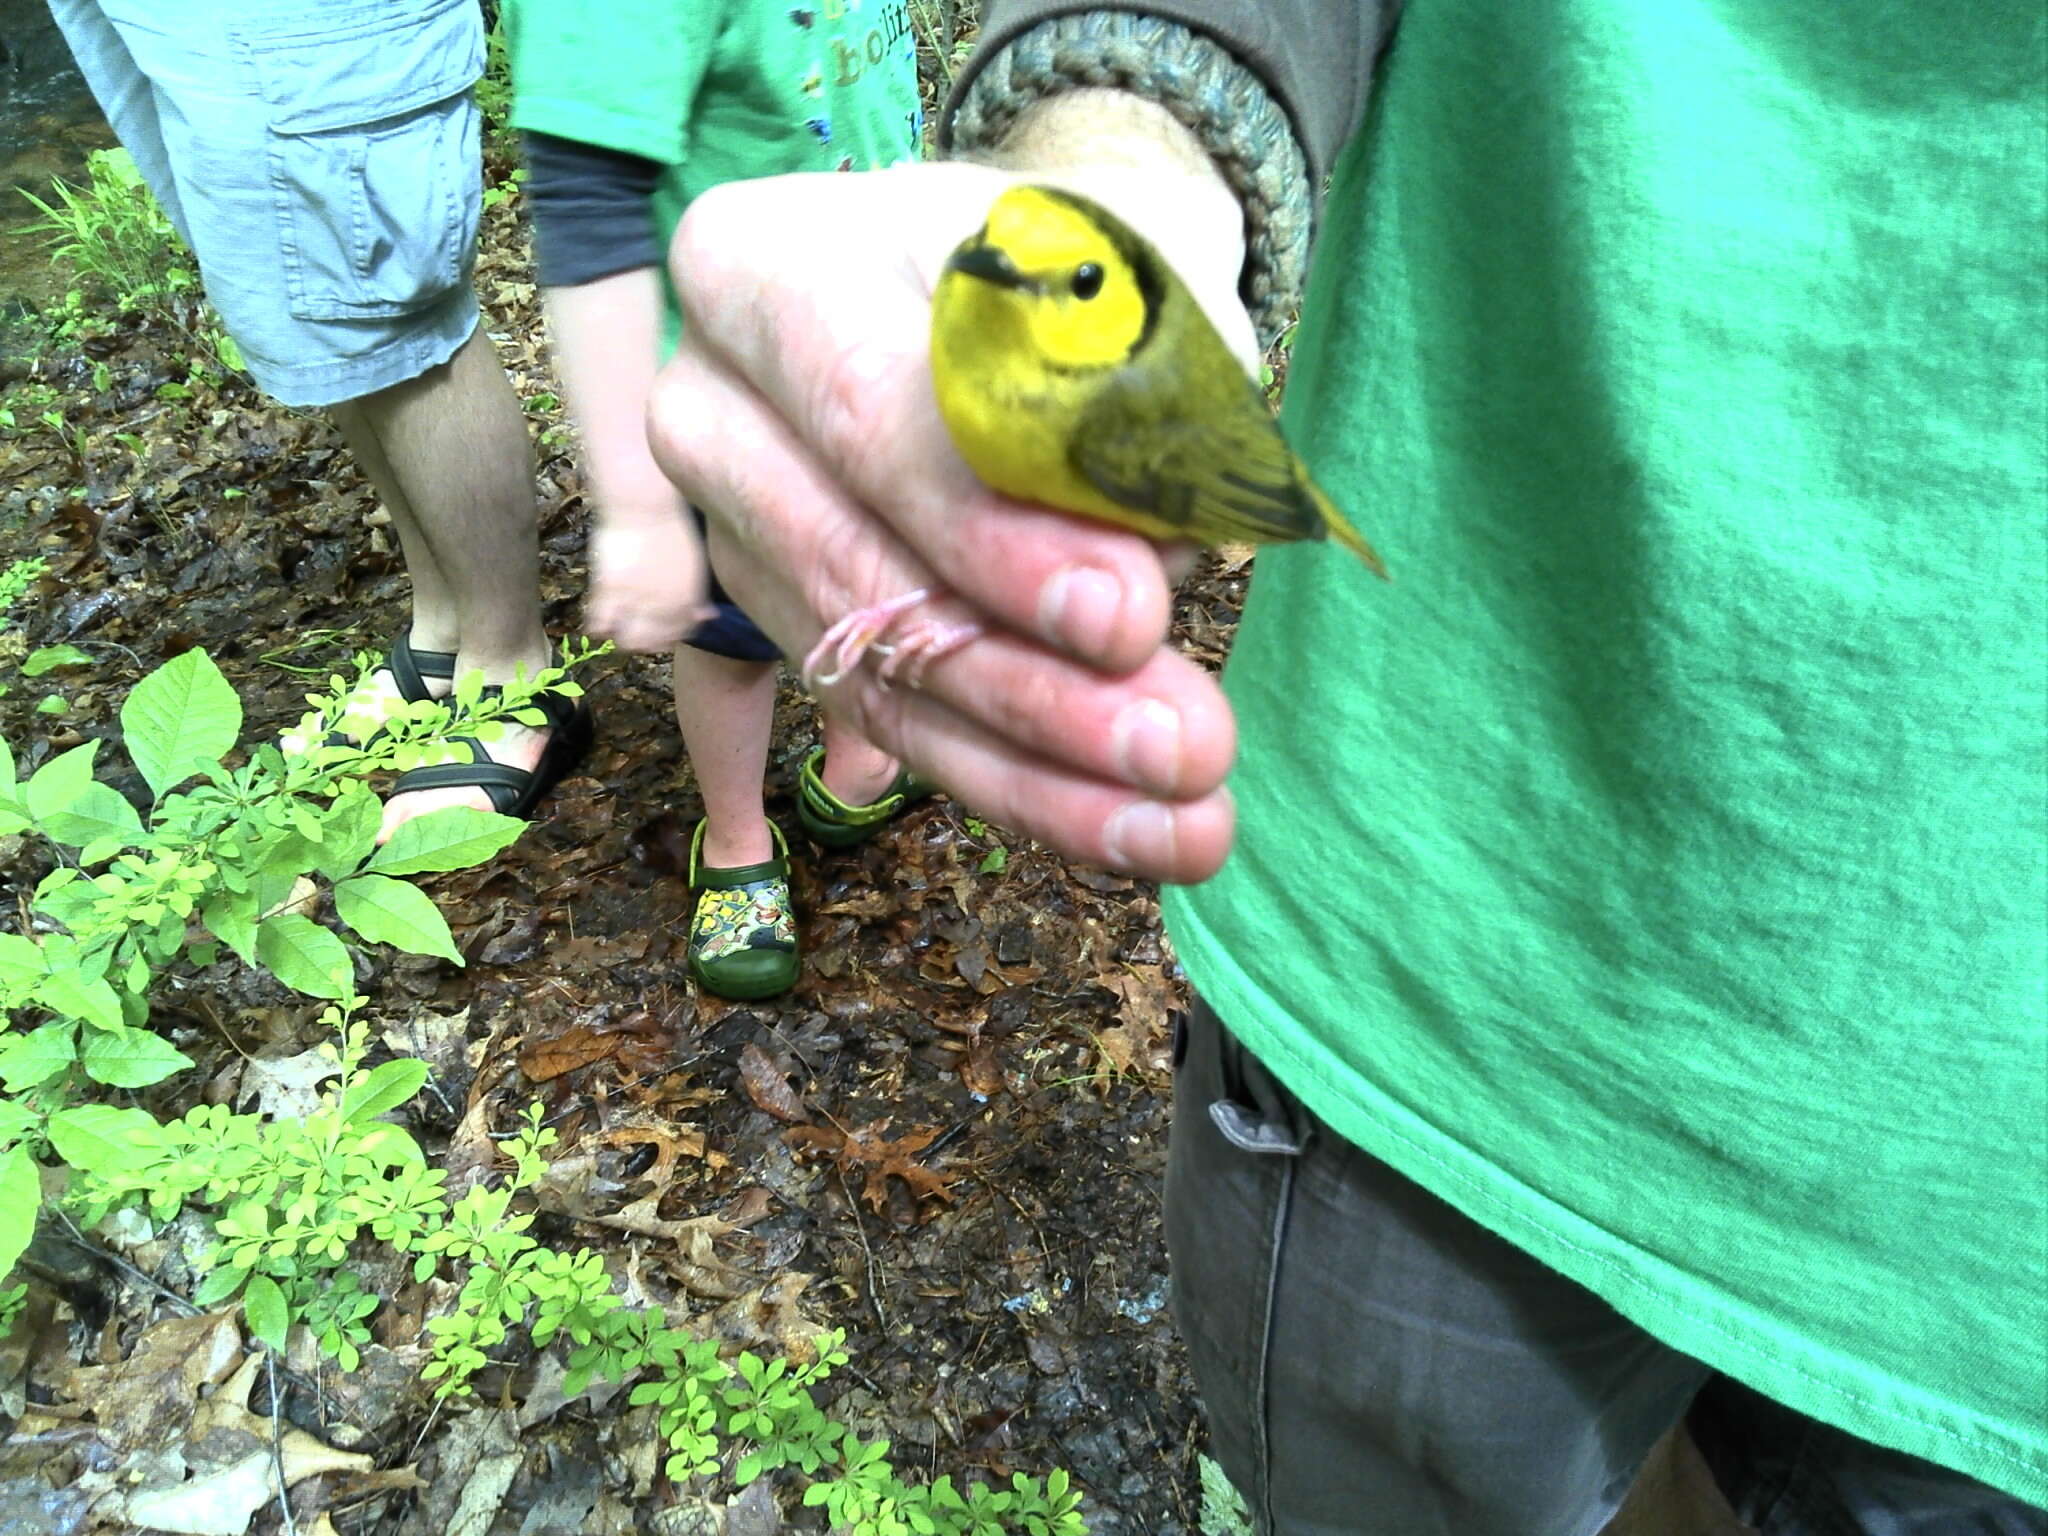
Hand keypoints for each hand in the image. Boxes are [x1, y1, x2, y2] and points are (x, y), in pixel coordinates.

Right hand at [584, 500, 713, 653]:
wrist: (644, 505)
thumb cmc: (671, 530)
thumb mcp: (694, 564)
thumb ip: (698, 595)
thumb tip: (707, 616)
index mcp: (688, 599)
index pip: (680, 634)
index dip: (670, 636)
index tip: (661, 631)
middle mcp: (664, 605)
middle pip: (653, 644)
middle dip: (647, 643)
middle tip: (637, 631)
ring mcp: (636, 599)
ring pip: (627, 642)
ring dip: (623, 640)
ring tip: (619, 630)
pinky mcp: (610, 589)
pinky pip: (600, 624)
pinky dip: (598, 628)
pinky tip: (601, 621)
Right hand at [647, 146, 1249, 882]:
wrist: (1004, 294)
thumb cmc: (1060, 268)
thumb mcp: (1110, 280)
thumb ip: (1128, 393)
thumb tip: (1150, 556)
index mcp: (762, 270)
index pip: (869, 414)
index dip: (990, 531)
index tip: (1126, 615)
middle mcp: (711, 408)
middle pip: (857, 567)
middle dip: (1027, 678)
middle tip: (1180, 747)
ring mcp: (731, 533)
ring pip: (874, 675)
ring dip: (1037, 767)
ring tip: (1184, 824)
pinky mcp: (784, 628)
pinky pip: (887, 726)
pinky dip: (1013, 783)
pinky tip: (1125, 833)